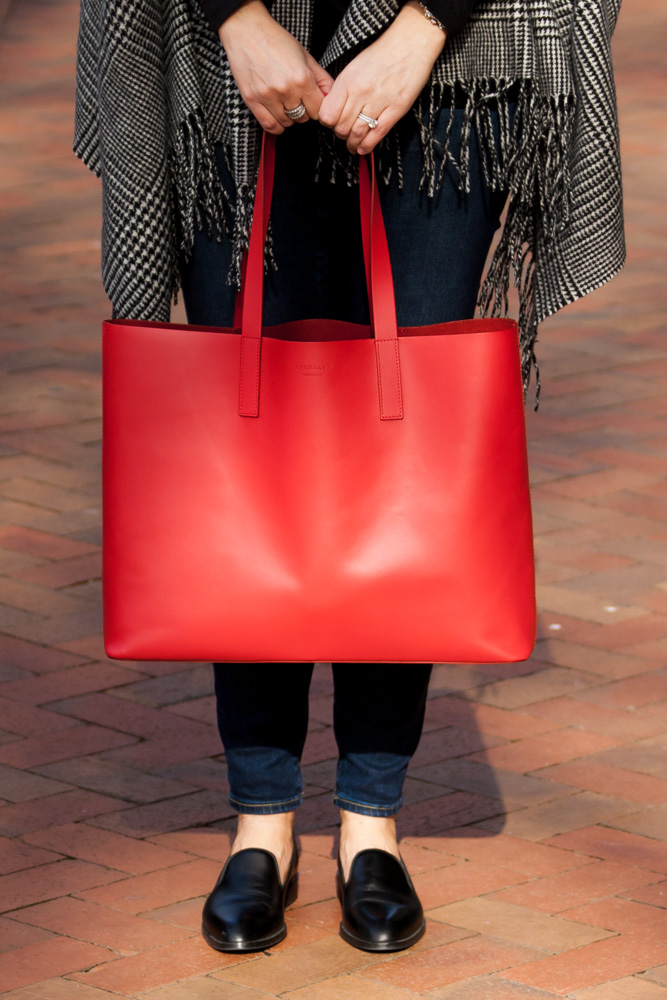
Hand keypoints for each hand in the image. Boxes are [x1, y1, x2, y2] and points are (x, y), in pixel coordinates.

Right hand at [218, 0, 334, 133]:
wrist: (246, 30)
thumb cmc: (275, 39)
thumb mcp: (305, 55)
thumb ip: (321, 78)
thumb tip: (331, 96)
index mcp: (301, 78)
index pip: (318, 110)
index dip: (318, 106)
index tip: (313, 101)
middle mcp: (286, 90)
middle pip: (303, 118)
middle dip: (304, 110)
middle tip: (298, 98)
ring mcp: (268, 97)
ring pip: (287, 123)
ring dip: (289, 117)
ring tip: (286, 103)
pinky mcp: (252, 100)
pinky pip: (270, 126)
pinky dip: (277, 125)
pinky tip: (278, 115)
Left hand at [318, 1, 445, 154]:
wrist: (410, 42)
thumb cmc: (383, 53)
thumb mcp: (355, 66)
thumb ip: (343, 88)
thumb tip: (334, 109)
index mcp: (348, 81)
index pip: (328, 114)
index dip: (328, 123)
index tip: (332, 123)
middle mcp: (361, 93)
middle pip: (341, 127)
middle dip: (340, 136)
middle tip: (344, 135)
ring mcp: (379, 101)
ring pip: (357, 134)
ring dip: (353, 144)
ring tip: (353, 146)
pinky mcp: (396, 108)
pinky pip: (377, 134)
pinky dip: (368, 145)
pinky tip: (364, 149)